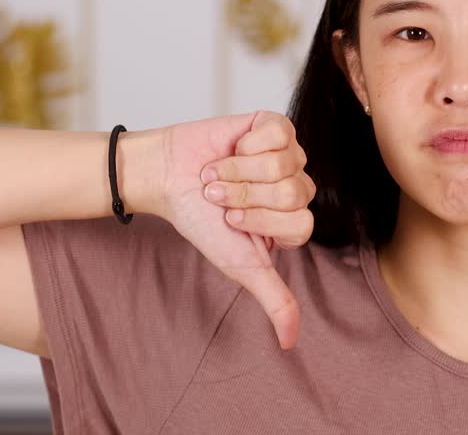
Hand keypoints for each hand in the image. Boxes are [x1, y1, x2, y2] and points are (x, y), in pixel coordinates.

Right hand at [153, 111, 315, 349]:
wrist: (166, 177)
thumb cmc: (201, 222)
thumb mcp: (239, 265)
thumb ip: (272, 298)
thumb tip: (290, 342)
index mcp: (294, 221)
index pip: (301, 224)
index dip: (260, 221)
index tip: (230, 219)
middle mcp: (297, 187)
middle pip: (292, 193)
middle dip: (245, 195)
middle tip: (220, 195)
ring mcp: (289, 155)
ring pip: (284, 164)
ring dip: (238, 170)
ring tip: (217, 174)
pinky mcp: (274, 126)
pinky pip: (277, 133)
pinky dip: (244, 144)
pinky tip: (231, 148)